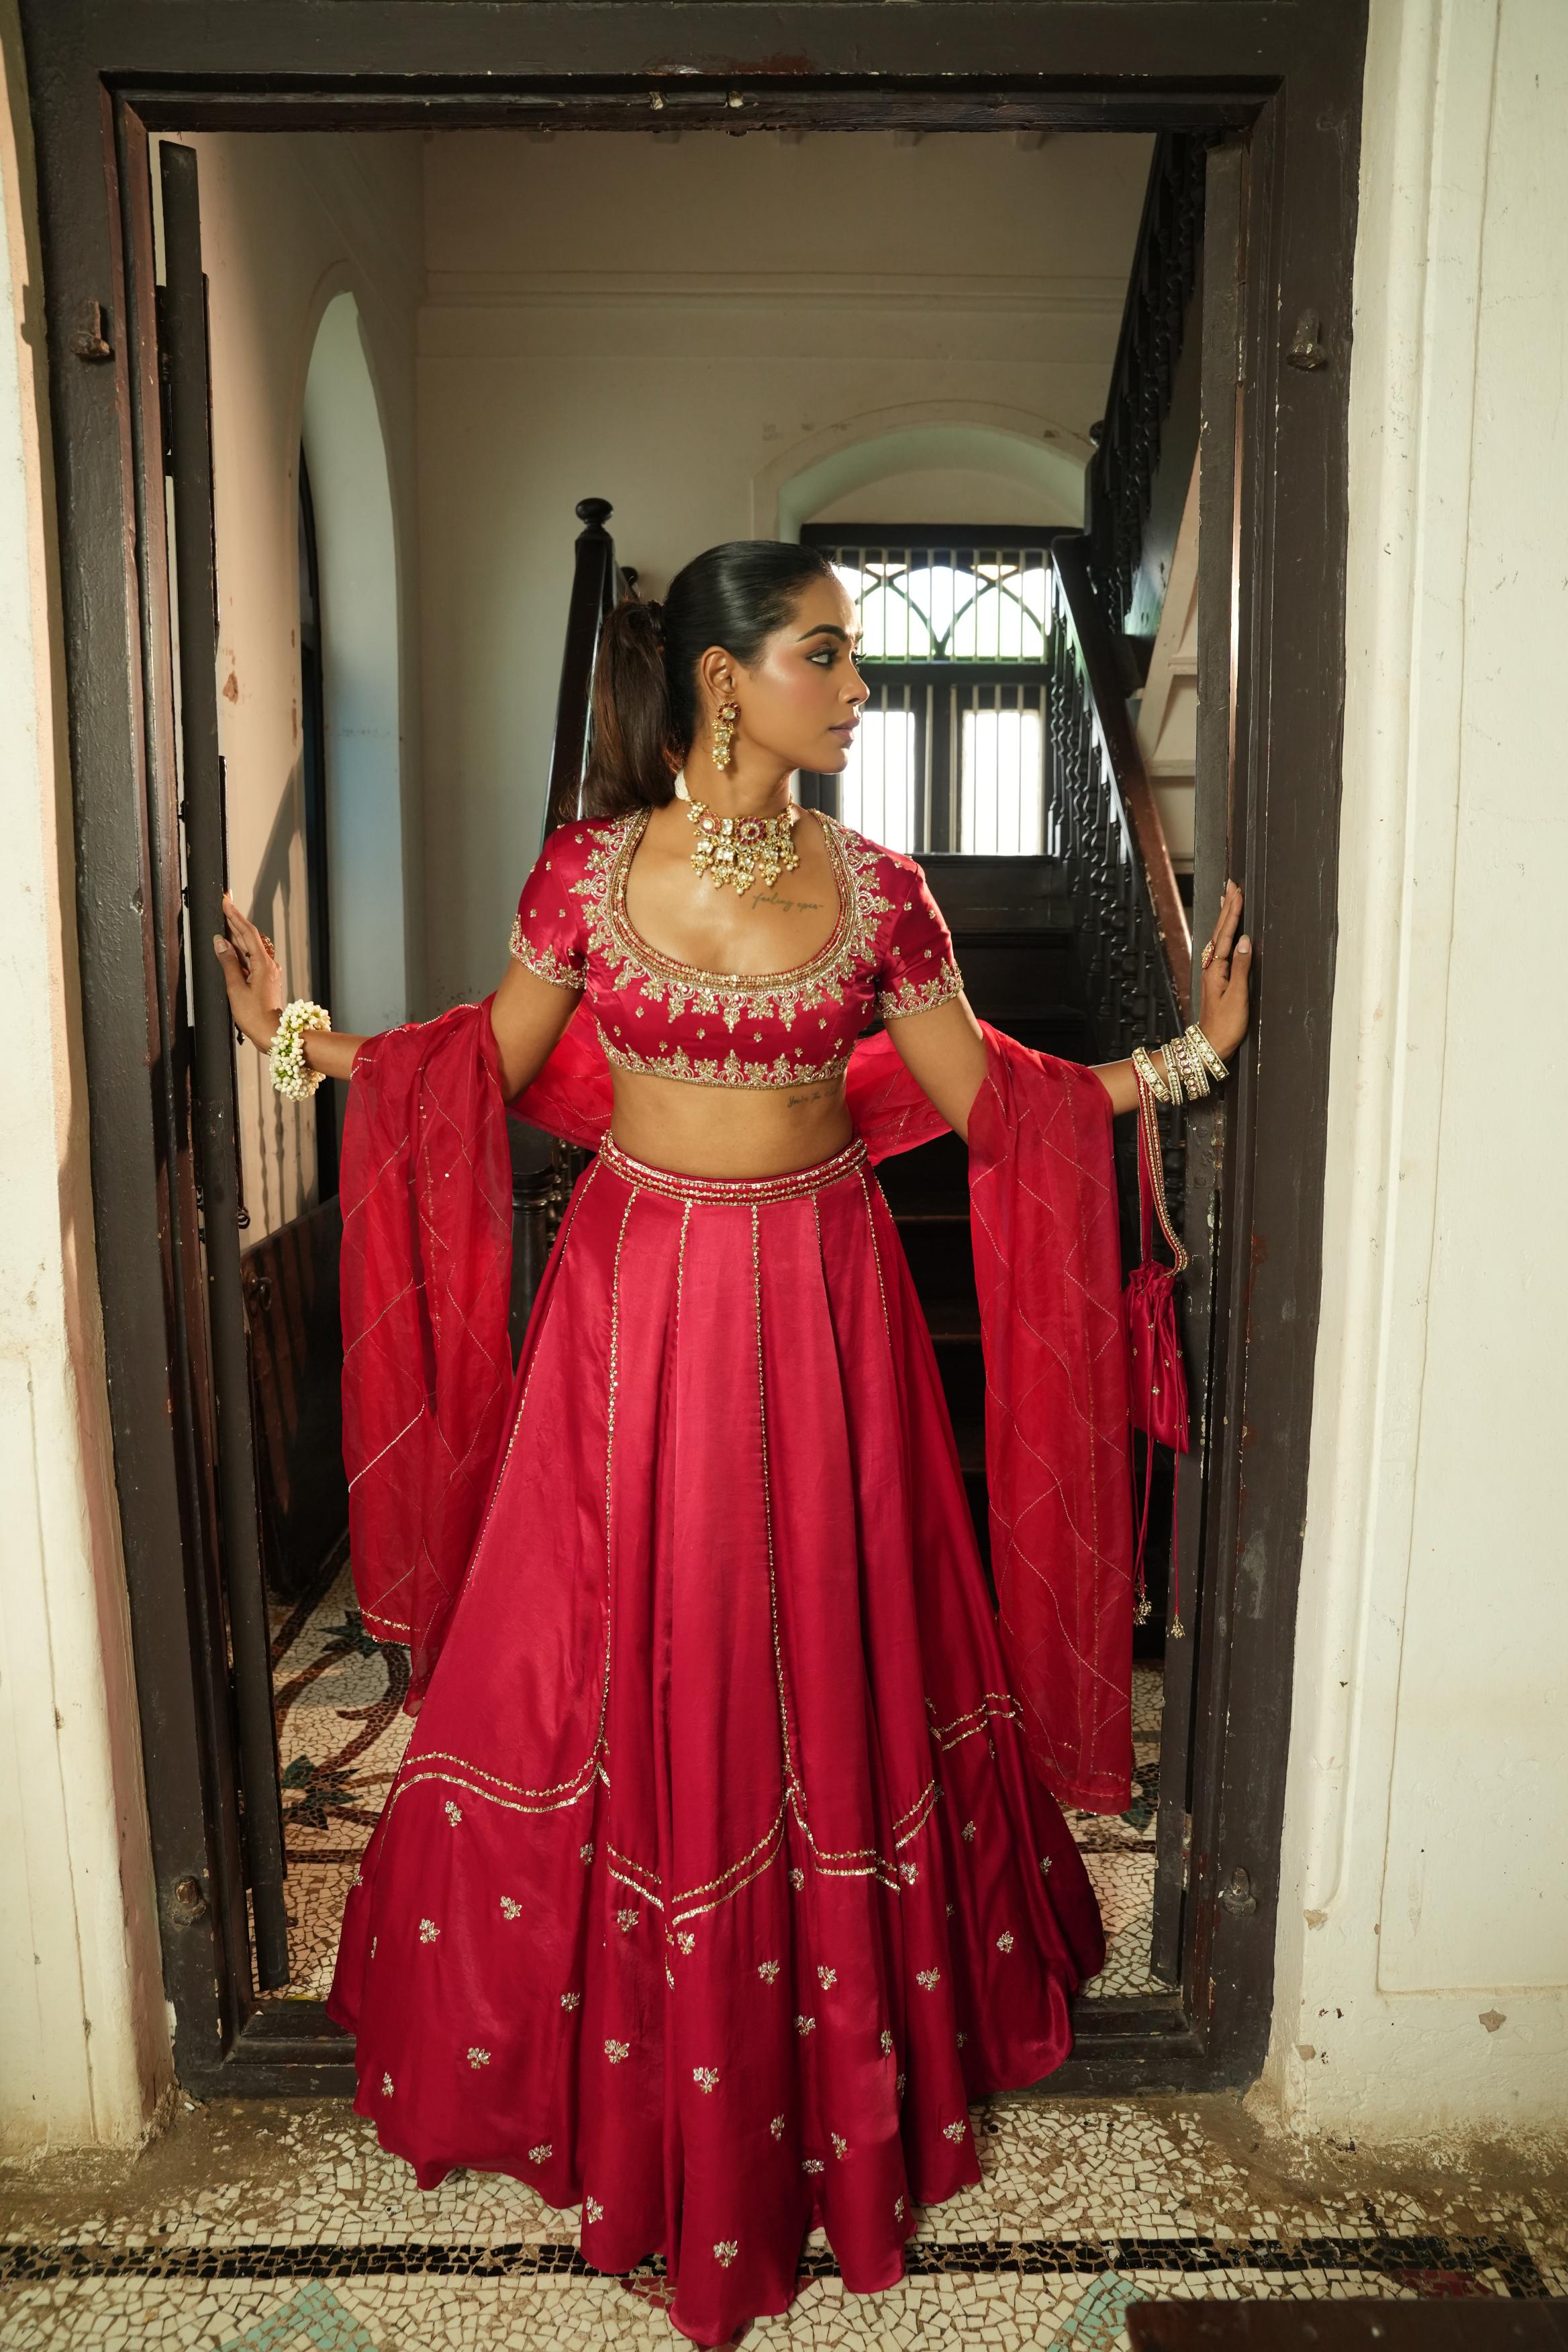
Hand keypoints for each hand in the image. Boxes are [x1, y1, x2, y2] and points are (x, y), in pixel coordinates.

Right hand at [213, 893, 284, 1052]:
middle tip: (223, 905)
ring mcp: (268, 972)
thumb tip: (220, 943)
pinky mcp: (265, 979)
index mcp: (263, 964)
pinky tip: (231, 948)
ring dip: (237, 935)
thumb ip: (228, 963)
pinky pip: (251, 959)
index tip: (226, 902)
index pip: (248, 933)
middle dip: (235, 921)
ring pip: (250, 948)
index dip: (235, 916)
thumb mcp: (236, 989)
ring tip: (224, 921)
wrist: (273, 1034)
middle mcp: (268, 964)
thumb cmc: (255, 1016)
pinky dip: (240, 951)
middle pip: (250, 937)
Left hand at [1197, 879, 1251, 1062]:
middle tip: (1232, 885)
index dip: (1233, 912)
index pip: (1226, 934)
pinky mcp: (1219, 979)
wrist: (1211, 1046)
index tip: (1237, 891)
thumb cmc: (1226, 1026)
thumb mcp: (1237, 997)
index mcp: (1216, 969)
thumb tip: (1245, 941)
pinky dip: (1226, 934)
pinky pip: (1222, 949)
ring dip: (1226, 917)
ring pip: (1220, 938)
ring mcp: (1214, 973)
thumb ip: (1242, 968)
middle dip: (1227, 907)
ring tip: (1229, 899)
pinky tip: (1229, 932)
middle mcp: (1212, 967)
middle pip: (1220, 931)